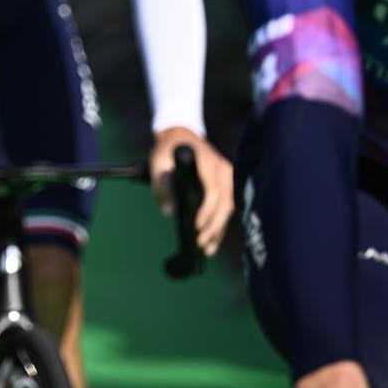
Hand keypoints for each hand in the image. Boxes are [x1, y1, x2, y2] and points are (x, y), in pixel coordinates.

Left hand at [150, 127, 235, 257]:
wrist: (180, 136)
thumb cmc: (167, 151)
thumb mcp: (158, 163)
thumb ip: (162, 186)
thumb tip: (169, 212)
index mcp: (206, 161)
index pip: (213, 190)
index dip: (207, 210)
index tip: (196, 226)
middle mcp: (222, 168)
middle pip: (225, 202)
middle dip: (214, 226)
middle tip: (200, 244)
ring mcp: (227, 176)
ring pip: (229, 208)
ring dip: (219, 230)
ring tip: (207, 250)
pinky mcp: (227, 184)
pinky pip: (227, 207)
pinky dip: (220, 225)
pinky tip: (212, 242)